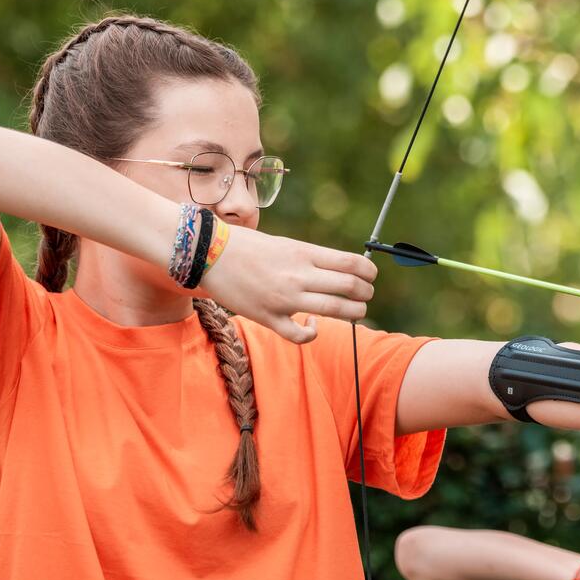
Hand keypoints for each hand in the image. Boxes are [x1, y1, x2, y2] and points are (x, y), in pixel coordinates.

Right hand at [200, 225, 376, 342]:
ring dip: (353, 312)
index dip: (369, 272)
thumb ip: (310, 258)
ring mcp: (284, 299)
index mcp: (304, 253)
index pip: (352, 263)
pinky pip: (300, 335)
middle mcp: (298, 276)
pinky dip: (312, 333)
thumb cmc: (246, 246)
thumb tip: (340, 268)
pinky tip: (313, 325)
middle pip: (350, 287)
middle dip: (366, 294)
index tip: (371, 276)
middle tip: (366, 295)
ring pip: (334, 310)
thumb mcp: (285, 244)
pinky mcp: (268, 318)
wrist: (208, 253)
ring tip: (356, 311)